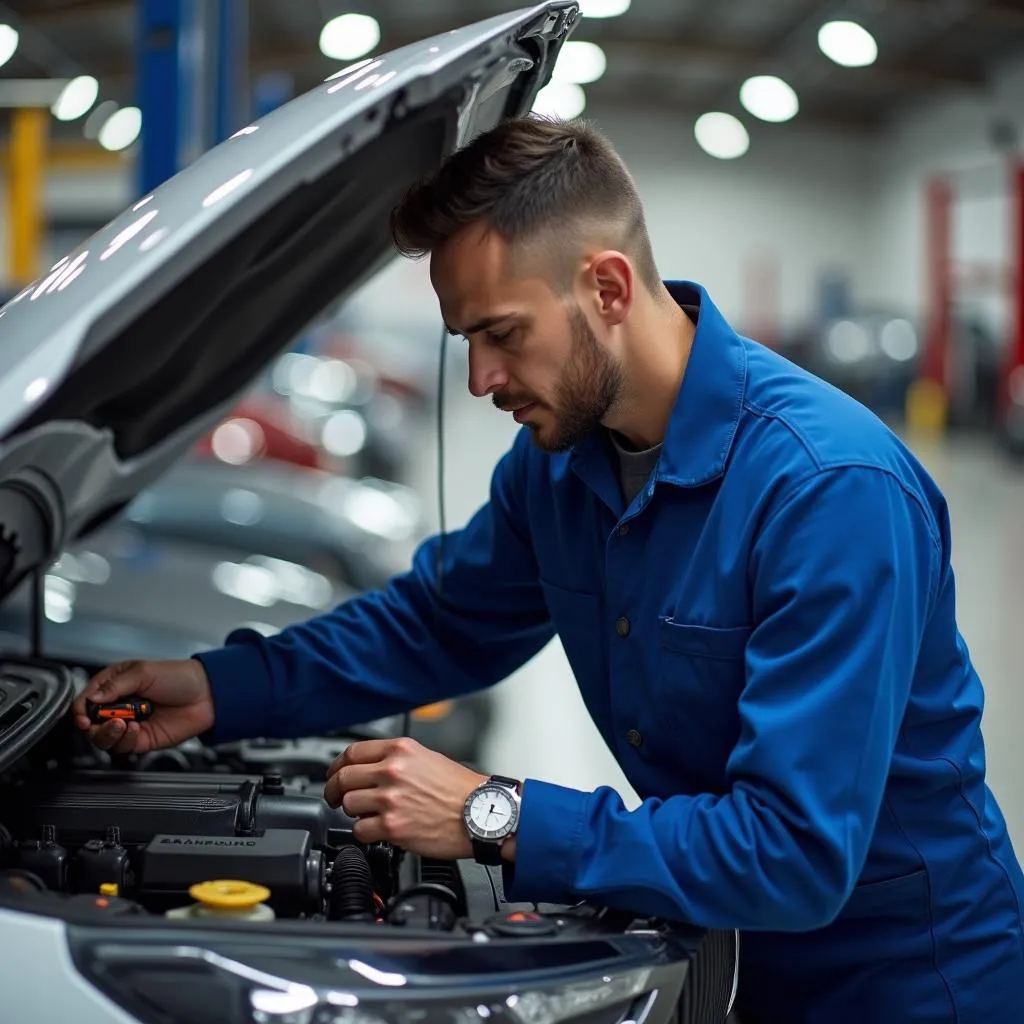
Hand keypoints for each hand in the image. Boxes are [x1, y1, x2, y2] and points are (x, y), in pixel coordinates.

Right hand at [72, 658, 214, 754]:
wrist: (206, 694)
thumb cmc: (179, 677)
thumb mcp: (144, 672)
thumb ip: (116, 685)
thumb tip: (92, 698)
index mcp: (116, 685)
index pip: (87, 699)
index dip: (80, 709)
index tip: (82, 715)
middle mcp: (119, 706)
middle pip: (90, 722)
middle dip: (91, 724)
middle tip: (99, 721)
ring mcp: (129, 723)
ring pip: (103, 738)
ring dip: (107, 733)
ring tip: (120, 724)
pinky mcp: (141, 739)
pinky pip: (122, 746)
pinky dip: (124, 740)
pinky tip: (134, 729)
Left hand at [324, 737, 485, 859]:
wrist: (481, 812)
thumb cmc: (460, 789)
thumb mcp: (428, 758)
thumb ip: (396, 760)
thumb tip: (370, 769)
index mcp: (401, 750)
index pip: (352, 752)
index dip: (337, 766)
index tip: (334, 774)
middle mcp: (393, 771)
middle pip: (343, 778)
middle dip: (333, 790)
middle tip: (334, 798)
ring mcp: (391, 799)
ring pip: (348, 804)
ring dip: (352, 812)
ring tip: (366, 814)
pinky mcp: (392, 827)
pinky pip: (360, 830)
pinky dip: (364, 832)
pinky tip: (376, 830)